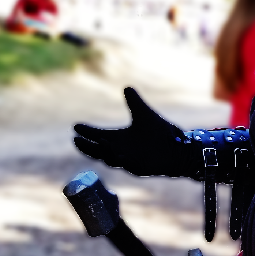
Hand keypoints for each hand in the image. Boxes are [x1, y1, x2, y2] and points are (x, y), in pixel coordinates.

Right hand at [74, 87, 199, 177]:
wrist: (178, 147)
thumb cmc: (160, 132)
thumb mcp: (144, 114)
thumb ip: (134, 102)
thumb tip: (127, 87)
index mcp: (118, 138)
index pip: (97, 135)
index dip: (87, 132)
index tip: (76, 126)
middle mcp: (120, 150)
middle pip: (97, 151)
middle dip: (86, 146)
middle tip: (76, 139)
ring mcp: (129, 161)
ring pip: (110, 159)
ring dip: (103, 152)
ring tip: (99, 142)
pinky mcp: (140, 168)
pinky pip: (128, 167)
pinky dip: (122, 161)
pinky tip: (119, 156)